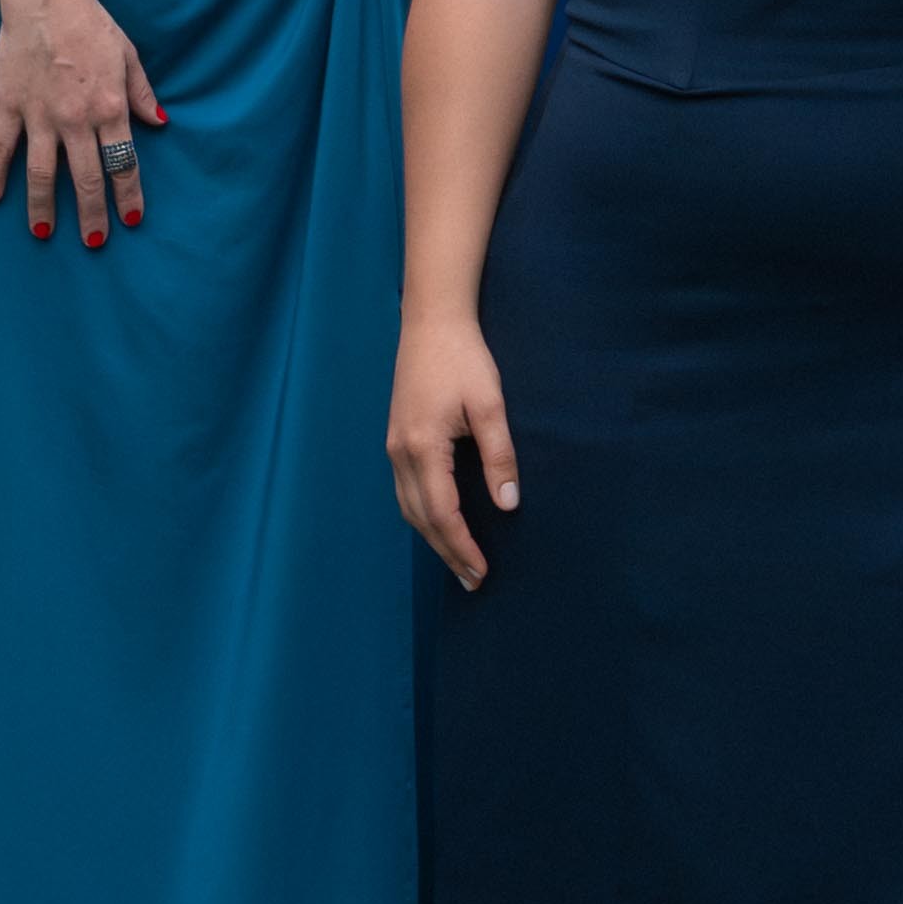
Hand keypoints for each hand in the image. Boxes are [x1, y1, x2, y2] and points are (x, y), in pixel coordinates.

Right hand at [0, 0, 161, 247]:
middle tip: (94, 241)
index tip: (131, 219)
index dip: (128, 195)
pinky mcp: (9, 106)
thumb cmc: (92, 25)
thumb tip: (158, 122)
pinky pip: (0, 148)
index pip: (123, 163)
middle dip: (92, 215)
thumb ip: (140, 93)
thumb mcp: (128, 56)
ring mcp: (40, 115)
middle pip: (86, 178)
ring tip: (44, 232)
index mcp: (110, 108)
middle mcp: (77, 119)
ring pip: (42, 173)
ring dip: (43, 206)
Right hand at [386, 311, 517, 588]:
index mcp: (422, 448)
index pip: (442, 513)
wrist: (431, 322)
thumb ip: (499, 455)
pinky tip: (440, 523)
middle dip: (447, 552)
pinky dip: (423, 515)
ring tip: (459, 562)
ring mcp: (394, 447)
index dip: (462, 546)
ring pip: (409, 507)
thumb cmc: (464, 359)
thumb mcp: (490, 404)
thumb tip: (508, 504)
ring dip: (433, 538)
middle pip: (422, 518)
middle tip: (473, 581)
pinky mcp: (396, 439)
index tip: (481, 571)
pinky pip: (405, 491)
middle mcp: (400, 453)